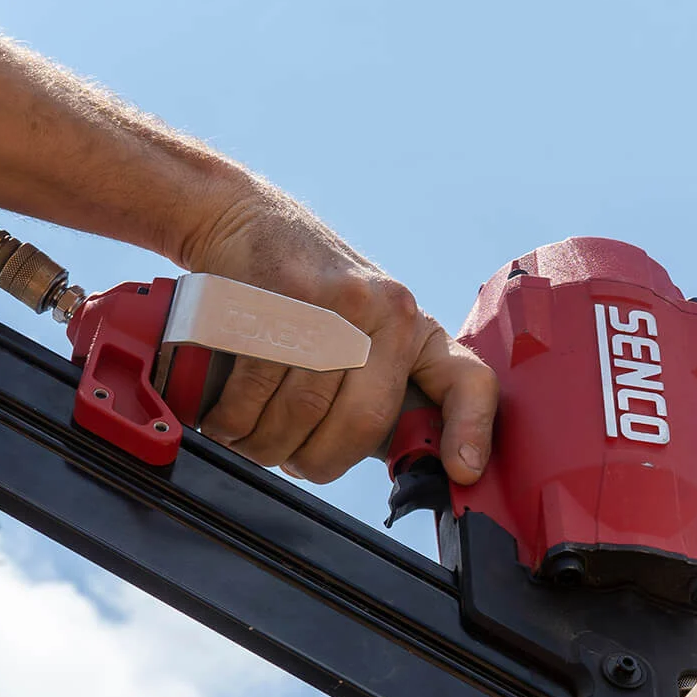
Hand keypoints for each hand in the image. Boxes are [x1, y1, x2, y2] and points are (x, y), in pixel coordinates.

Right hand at [179, 182, 497, 485]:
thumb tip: (395, 462)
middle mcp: (388, 311)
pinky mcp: (281, 298)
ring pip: (302, 414)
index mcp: (414, 328)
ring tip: (247, 437)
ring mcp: (336, 303)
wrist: (248, 223)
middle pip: (362, 424)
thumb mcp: (360, 333)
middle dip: (316, 460)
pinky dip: (232, 421)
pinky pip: (254, 391)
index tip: (463, 472)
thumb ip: (378, 389)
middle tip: (289, 459)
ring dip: (263, 444)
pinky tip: (225, 419)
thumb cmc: (303, 298)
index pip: (466, 380)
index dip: (472, 429)